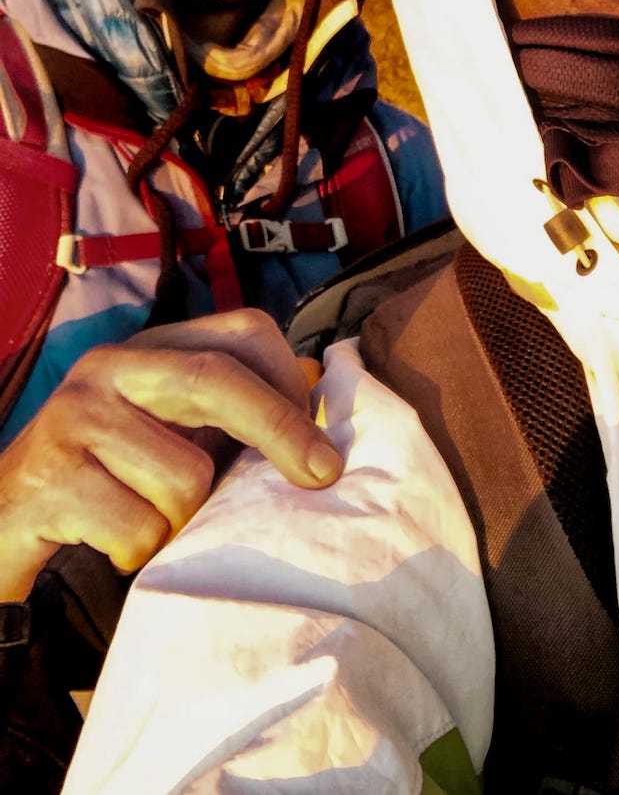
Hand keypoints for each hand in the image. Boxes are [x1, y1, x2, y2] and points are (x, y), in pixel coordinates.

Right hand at [0, 309, 340, 601]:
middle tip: (322, 475)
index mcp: (152, 350)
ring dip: (182, 521)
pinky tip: (111, 543)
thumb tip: (320, 403)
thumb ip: (233, 417)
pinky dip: (139, 551)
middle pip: (216, 379)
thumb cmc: (109, 482)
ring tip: (149, 521)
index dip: (290, 384)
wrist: (1, 524)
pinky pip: (138, 527)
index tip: (321, 441)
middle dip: (279, 428)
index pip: (243, 333)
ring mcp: (73, 417)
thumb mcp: (174, 434)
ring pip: (184, 476)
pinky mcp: (47, 478)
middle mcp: (109, 368)